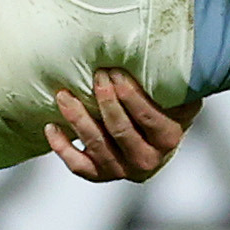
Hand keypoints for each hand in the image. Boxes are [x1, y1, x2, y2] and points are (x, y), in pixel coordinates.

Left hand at [47, 71, 191, 180]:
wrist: (157, 138)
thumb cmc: (164, 106)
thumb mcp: (177, 93)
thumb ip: (174, 79)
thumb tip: (169, 54)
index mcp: (168, 138)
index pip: (148, 118)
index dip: (130, 95)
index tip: (115, 72)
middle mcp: (147, 160)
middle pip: (120, 130)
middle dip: (105, 101)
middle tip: (96, 76)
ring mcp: (123, 169)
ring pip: (96, 145)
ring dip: (78, 118)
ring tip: (64, 96)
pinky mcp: (101, 174)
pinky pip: (78, 165)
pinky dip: (62, 148)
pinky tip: (52, 127)